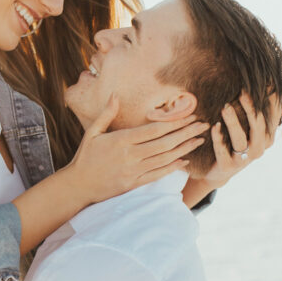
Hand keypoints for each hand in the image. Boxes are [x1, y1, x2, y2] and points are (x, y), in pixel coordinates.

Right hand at [66, 95, 209, 203]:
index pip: (154, 129)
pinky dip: (172, 167)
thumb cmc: (85, 157)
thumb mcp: (92, 132)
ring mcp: (133, 171)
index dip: (174, 122)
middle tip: (203, 125)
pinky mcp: (133, 184)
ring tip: (199, 140)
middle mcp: (129, 156)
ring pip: (165, 159)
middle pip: (165, 143)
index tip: (189, 115)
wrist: (78, 185)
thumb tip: (115, 95)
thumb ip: (107, 114)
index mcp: (121, 140)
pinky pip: (157, 175)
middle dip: (186, 133)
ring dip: (184, 149)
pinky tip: (185, 160)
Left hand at [203, 92, 281, 188]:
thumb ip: (253, 109)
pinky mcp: (228, 167)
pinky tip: (214, 126)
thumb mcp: (247, 126)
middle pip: (258, 126)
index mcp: (267, 137)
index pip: (273, 116)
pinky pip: (222, 151)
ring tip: (225, 108)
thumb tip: (265, 82)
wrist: (218, 172)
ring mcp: (244, 159)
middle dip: (250, 108)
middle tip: (242, 93)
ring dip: (233, 122)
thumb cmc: (233, 143)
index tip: (262, 83)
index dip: (269, 100)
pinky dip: (218, 138)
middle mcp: (259, 148)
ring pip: (240, 139)